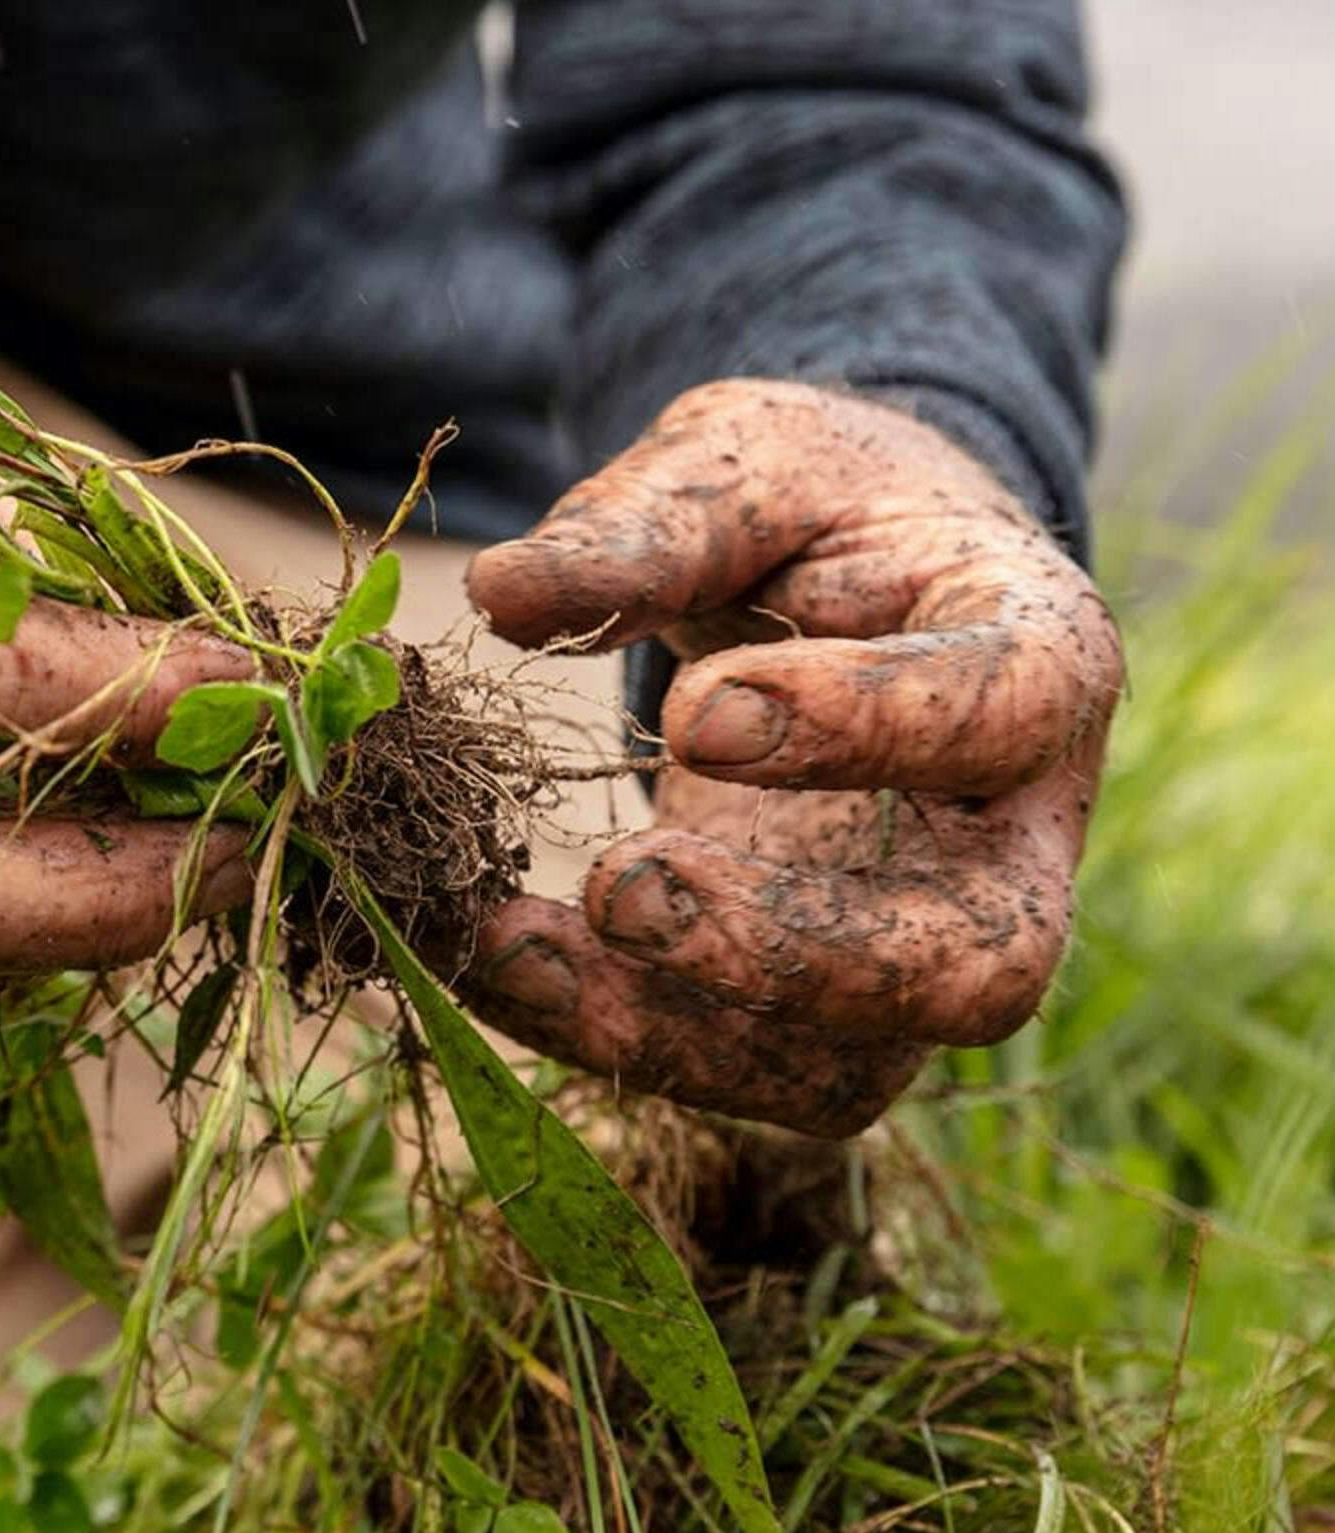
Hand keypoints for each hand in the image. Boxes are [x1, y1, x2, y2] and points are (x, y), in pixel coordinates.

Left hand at [461, 381, 1121, 1137]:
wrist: (834, 571)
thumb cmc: (811, 506)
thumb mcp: (742, 463)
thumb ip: (647, 523)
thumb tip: (503, 593)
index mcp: (1042, 653)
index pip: (1006, 715)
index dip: (867, 726)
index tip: (694, 713)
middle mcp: (1015, 835)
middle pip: (977, 965)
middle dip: (795, 955)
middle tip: (622, 890)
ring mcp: (923, 942)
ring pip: (849, 1065)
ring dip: (669, 1030)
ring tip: (505, 945)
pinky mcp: (819, 1006)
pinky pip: (737, 1070)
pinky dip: (604, 1033)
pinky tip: (489, 958)